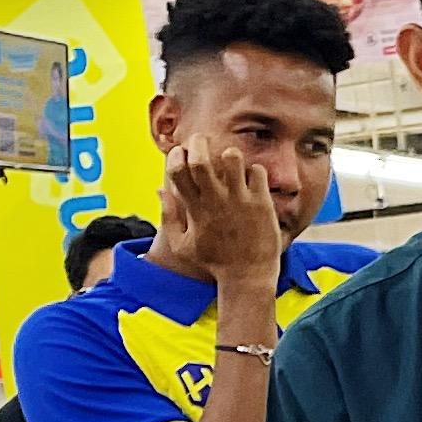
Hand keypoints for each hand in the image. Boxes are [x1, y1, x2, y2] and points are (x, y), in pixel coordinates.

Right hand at [160, 143, 283, 289]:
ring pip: (232, 158)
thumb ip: (169, 217)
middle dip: (199, 143)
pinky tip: (252, 181)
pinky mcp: (261, 204)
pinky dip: (254, 170)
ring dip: (230, 154)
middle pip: (201, 159)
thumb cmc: (214, 262)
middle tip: (204, 143)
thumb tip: (160, 189)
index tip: (183, 155)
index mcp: (194, 209)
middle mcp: (215, 202)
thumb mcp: (182, 245)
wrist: (248, 278)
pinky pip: (257, 171)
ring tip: (232, 163)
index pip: (177, 171)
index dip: (177, 155)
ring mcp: (239, 201)